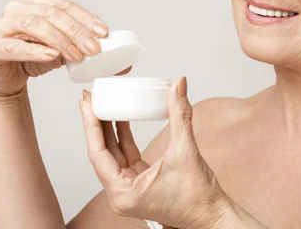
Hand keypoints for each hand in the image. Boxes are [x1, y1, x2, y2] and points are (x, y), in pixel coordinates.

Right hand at [0, 0, 114, 99]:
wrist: (5, 78)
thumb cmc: (33, 58)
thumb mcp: (63, 52)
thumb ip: (84, 50)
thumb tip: (121, 64)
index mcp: (35, 1)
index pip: (64, 6)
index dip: (85, 18)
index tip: (103, 33)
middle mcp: (17, 8)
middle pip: (51, 13)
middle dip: (76, 30)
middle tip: (94, 48)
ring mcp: (2, 25)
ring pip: (33, 25)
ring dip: (59, 40)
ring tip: (77, 55)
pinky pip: (14, 46)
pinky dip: (35, 50)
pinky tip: (52, 56)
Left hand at [78, 77, 229, 228]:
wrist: (213, 216)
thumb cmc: (199, 197)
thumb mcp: (185, 151)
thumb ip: (180, 115)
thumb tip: (178, 85)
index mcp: (123, 192)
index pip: (97, 153)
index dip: (91, 125)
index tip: (87, 103)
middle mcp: (120, 193)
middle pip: (100, 151)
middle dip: (95, 123)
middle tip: (91, 97)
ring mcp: (129, 188)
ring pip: (112, 152)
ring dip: (108, 128)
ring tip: (103, 103)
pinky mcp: (139, 182)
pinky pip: (125, 155)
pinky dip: (122, 136)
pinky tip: (121, 118)